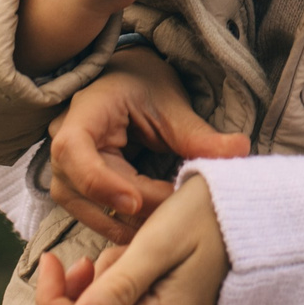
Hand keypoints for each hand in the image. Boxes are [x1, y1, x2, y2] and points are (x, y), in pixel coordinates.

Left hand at [40, 174, 229, 304]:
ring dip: (90, 303)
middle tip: (80, 261)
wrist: (259, 213)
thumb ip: (120, 286)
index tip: (53, 260)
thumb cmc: (210, 214)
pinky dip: (112, 304)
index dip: (52, 303)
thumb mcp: (160, 240)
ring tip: (117, 257)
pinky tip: (128, 268)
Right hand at [48, 49, 249, 243]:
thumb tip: (240, 151)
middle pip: (83, 189)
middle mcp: (64, 142)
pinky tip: (150, 226)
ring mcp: (67, 167)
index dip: (101, 183)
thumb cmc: (144, 83)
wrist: (128, 78)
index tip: (135, 202)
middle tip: (174, 216)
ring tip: (164, 225)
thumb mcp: (171, 104)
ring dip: (121, 222)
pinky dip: (120, 222)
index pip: (75, 152)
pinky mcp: (77, 185)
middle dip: (129, 206)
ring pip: (84, 208)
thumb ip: (199, 135)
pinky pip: (92, 212)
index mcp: (84, 113)